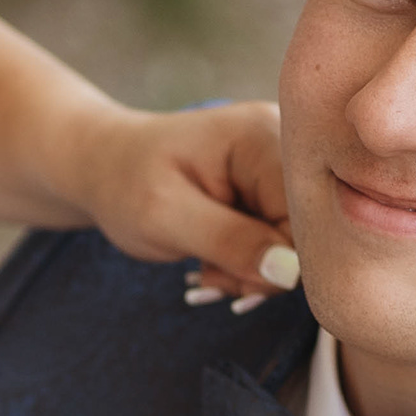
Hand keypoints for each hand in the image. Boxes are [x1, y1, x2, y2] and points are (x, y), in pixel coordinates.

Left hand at [67, 100, 295, 299]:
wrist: (105, 166)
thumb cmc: (125, 182)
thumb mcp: (165, 215)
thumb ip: (228, 241)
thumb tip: (291, 273)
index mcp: (264, 136)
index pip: (308, 215)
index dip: (278, 263)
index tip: (222, 276)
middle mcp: (287, 143)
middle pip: (310, 231)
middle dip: (261, 271)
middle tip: (209, 279)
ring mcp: (285, 166)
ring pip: (298, 244)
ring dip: (252, 273)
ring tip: (206, 270)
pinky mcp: (277, 188)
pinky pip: (284, 241)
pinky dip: (251, 264)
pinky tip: (217, 264)